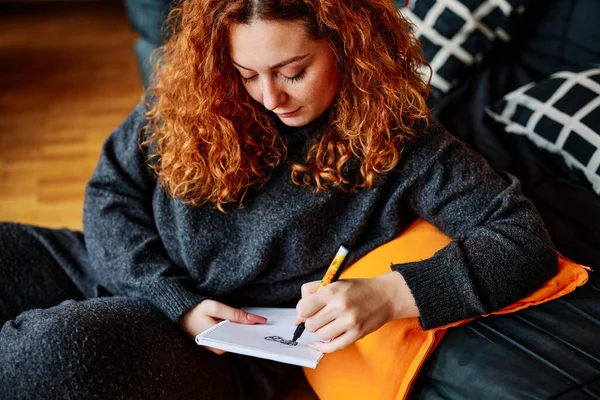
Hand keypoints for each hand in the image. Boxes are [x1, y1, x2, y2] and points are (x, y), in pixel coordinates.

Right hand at [178, 299, 266, 354]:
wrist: (177, 312)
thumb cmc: (194, 309)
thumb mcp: (214, 308)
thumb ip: (234, 314)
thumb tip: (256, 320)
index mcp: (218, 344)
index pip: (241, 342)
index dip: (253, 334)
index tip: (265, 327)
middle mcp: (217, 349)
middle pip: (239, 341)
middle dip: (251, 332)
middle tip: (264, 323)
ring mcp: (216, 346)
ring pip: (236, 338)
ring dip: (245, 330)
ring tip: (257, 322)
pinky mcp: (216, 342)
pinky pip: (231, 336)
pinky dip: (237, 329)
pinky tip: (245, 322)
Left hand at [296, 272, 417, 352]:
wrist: (385, 296)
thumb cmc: (357, 289)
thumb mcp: (334, 282)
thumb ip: (312, 292)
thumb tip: (298, 316)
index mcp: (332, 291)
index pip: (303, 308)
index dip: (302, 311)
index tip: (307, 310)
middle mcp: (340, 306)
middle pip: (310, 325)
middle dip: (311, 322)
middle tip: (319, 317)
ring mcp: (350, 321)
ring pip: (320, 336)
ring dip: (320, 332)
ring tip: (328, 324)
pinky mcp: (357, 334)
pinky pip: (333, 346)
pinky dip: (324, 346)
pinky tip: (322, 342)